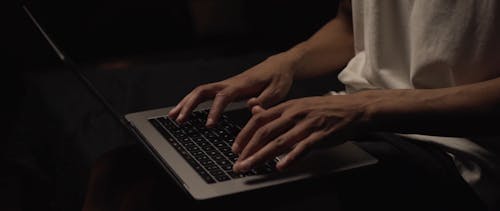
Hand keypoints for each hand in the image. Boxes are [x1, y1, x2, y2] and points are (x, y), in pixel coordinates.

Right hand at [168, 52, 297, 125]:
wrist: (279, 66)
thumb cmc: (279, 79)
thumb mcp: (278, 91)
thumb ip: (265, 101)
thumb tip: (250, 107)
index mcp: (242, 85)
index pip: (223, 96)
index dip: (215, 110)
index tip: (209, 124)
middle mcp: (230, 83)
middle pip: (203, 90)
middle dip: (189, 104)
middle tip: (178, 120)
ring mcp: (225, 85)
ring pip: (200, 91)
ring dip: (185, 103)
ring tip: (173, 117)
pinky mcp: (225, 88)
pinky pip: (204, 94)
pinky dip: (192, 102)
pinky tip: (184, 112)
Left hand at [232, 94, 371, 172]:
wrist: (354, 108)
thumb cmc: (325, 109)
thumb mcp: (298, 104)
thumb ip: (276, 110)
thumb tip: (254, 110)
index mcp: (288, 106)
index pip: (260, 120)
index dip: (245, 135)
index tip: (235, 148)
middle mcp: (295, 114)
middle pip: (266, 132)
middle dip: (248, 149)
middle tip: (238, 163)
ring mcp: (308, 124)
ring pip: (280, 141)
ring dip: (262, 156)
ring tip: (250, 166)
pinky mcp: (321, 135)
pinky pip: (303, 147)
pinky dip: (290, 158)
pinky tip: (280, 166)